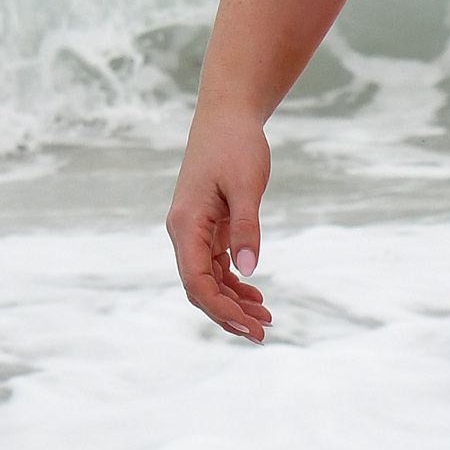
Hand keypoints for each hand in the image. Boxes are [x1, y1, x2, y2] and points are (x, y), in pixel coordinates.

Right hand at [166, 107, 271, 341]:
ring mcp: (193, 231)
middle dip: (228, 313)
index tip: (249, 326)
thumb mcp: (246, 186)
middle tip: (263, 333)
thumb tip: (248, 270)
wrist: (228, 115)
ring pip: (208, 279)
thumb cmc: (236, 145)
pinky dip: (233, 282)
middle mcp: (183, 232)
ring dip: (233, 301)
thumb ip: (246, 228)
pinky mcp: (206, 226)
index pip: (196, 280)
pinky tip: (255, 295)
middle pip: (199, 287)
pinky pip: (215, 265)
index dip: (220, 307)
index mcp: (186, 224)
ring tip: (266, 318)